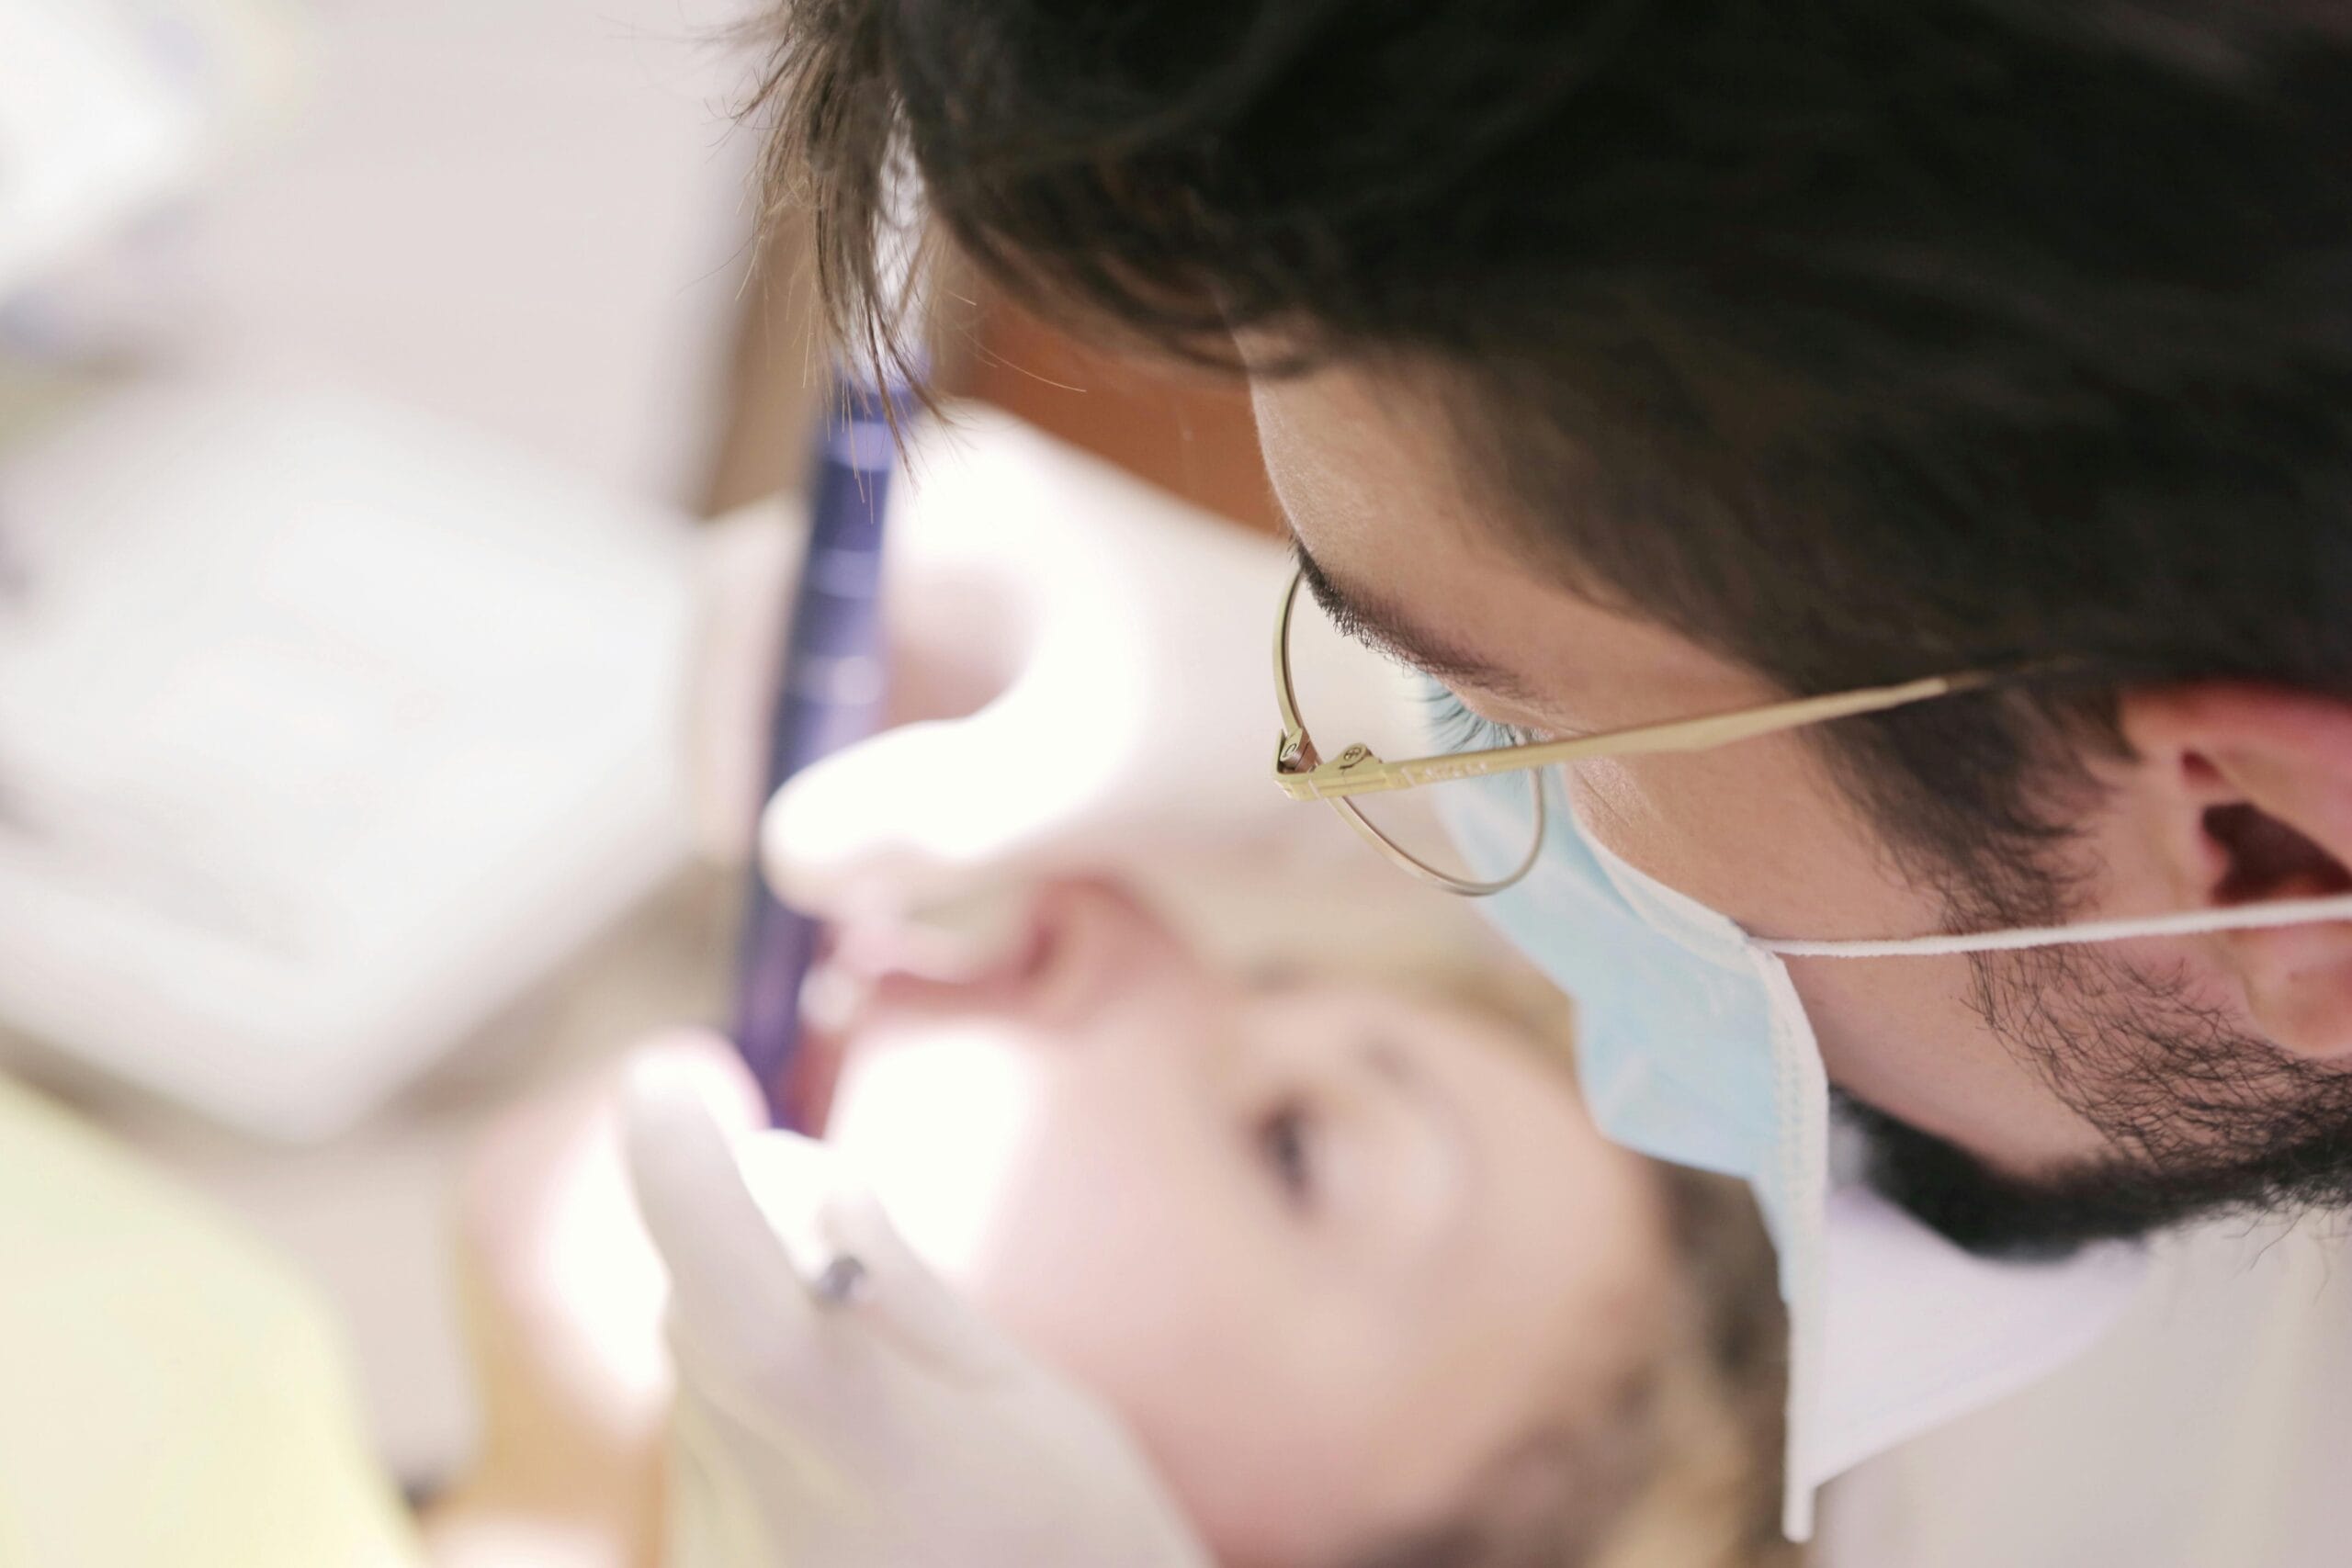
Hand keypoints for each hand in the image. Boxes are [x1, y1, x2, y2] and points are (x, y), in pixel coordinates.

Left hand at [621, 1039, 1212, 1567]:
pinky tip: (853, 1480)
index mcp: (871, 1454)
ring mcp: (725, 1564)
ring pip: (696, 1382)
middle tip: (841, 1242)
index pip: (736, 1303)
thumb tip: (806, 1181)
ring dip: (760, 1343)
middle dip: (748, 1246)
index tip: (668, 1073)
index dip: (682, 1182)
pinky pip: (702, 1454)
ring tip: (889, 1420)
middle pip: (695, 1319)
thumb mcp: (1035, 1408)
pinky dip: (757, 1422)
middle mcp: (769, 1521)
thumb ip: (906, 1296)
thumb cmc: (1083, 1552)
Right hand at [692, 406, 1356, 918]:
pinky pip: (913, 769)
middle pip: (793, 667)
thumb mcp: (1088, 775)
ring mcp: (983, 624)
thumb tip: (782, 857)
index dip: (723, 715)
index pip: (758, 588)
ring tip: (888, 929)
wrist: (1406, 749)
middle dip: (792, 793)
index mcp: (948, 508)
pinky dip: (909, 848)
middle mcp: (948, 548)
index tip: (745, 842)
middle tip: (812, 915)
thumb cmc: (1259, 728)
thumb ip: (929, 816)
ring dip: (851, 834)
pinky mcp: (1018, 698)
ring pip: (848, 731)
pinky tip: (946, 916)